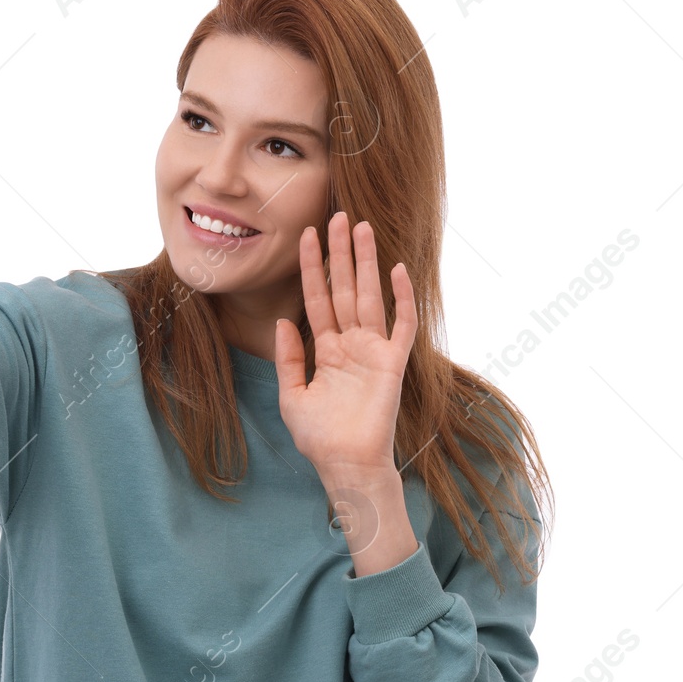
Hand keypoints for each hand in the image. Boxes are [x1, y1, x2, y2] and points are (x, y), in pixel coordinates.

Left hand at [275, 211, 416, 474]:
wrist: (345, 466)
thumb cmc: (319, 437)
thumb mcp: (292, 396)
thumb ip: (288, 358)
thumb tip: (281, 321)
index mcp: (326, 350)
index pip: (318, 298)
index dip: (313, 267)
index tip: (307, 235)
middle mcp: (351, 344)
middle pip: (345, 288)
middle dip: (341, 253)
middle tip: (338, 215)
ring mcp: (373, 351)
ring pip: (370, 297)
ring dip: (367, 263)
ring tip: (363, 228)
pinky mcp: (392, 364)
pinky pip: (401, 325)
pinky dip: (401, 299)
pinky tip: (396, 271)